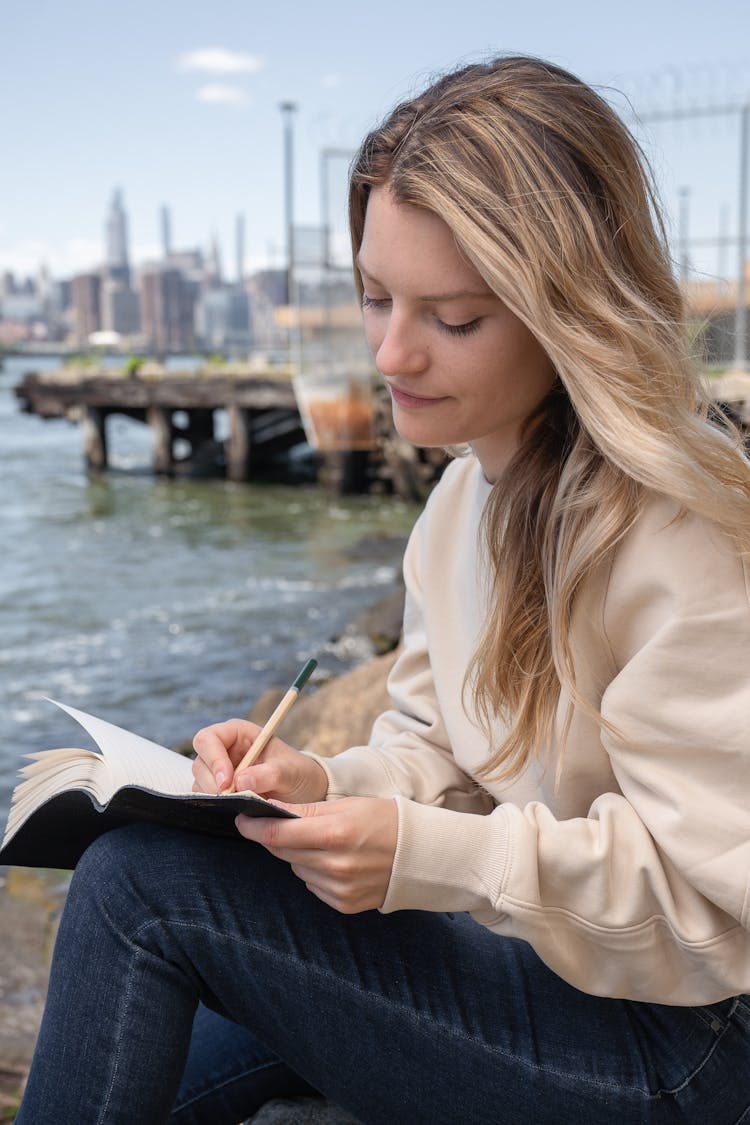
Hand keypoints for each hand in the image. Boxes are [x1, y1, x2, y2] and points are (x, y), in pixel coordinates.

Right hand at [191, 718, 327, 803]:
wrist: (304, 791)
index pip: (209, 738)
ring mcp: (219, 770)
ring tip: (241, 802)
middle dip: (212, 782)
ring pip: (199, 781)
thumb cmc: (298, 773)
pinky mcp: (219, 789)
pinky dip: (215, 804)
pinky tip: (235, 807)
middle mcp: (225, 749)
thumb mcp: (291, 772)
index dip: (214, 759)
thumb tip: (241, 781)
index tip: (227, 782)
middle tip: (232, 798)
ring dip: (214, 795)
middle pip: (201, 762)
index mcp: (239, 733)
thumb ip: (270, 774)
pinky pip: (205, 796)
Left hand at [235, 796, 397, 913]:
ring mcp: (338, 888)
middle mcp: (335, 865)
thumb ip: (306, 811)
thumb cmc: (382, 819)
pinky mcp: (342, 904)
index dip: (253, 826)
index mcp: (335, 833)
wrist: (419, 854)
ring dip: (297, 854)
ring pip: (296, 868)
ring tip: (321, 842)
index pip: (277, 833)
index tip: (241, 818)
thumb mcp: (346, 805)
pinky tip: (334, 861)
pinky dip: (314, 871)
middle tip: (273, 823)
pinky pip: (312, 885)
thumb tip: (267, 812)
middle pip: (282, 851)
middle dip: (273, 836)